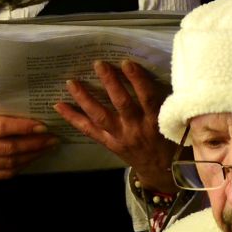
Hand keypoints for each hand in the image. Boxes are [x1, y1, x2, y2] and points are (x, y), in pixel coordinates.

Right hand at [0, 103, 54, 180]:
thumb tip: (26, 108)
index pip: (1, 128)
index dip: (24, 127)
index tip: (43, 126)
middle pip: (9, 148)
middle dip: (35, 143)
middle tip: (52, 138)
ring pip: (9, 163)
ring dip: (32, 156)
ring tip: (46, 148)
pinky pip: (4, 174)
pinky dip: (21, 166)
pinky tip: (32, 158)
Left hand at [55, 59, 175, 192]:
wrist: (162, 170)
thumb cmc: (170, 139)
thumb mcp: (173, 120)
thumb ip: (164, 101)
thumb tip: (150, 72)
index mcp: (156, 121)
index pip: (147, 97)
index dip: (137, 80)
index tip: (126, 62)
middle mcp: (137, 128)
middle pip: (122, 103)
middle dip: (110, 83)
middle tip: (98, 64)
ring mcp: (120, 137)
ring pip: (100, 116)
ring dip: (85, 98)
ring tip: (72, 82)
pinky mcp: (109, 144)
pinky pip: (88, 130)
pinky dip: (73, 118)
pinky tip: (59, 105)